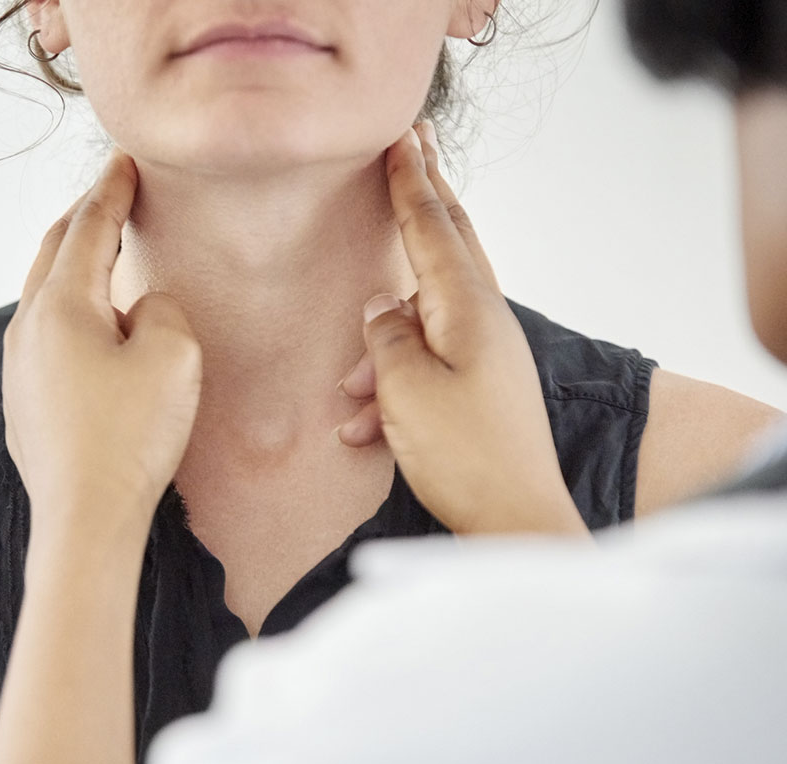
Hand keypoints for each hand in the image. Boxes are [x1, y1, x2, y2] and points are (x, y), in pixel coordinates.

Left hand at [2, 147, 202, 539]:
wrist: (85, 520)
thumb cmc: (129, 438)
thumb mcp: (172, 354)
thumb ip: (160, 309)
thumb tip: (138, 309)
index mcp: (59, 306)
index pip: (87, 228)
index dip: (110, 191)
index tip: (124, 162)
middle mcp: (27, 330)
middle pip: (53, 254)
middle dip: (83, 219)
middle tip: (111, 195)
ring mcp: (19, 370)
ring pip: (45, 297)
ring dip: (73, 267)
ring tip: (101, 256)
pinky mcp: (25, 405)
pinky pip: (46, 340)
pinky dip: (70, 314)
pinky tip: (91, 330)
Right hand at [336, 123, 586, 536]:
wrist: (515, 521)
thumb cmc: (464, 456)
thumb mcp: (405, 391)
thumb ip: (386, 338)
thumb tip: (381, 307)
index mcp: (468, 310)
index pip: (433, 228)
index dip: (411, 183)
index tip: (401, 139)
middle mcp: (484, 321)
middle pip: (449, 246)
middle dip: (426, 200)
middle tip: (415, 150)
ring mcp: (487, 353)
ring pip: (425, 318)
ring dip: (382, 345)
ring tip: (350, 393)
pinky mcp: (482, 386)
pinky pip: (427, 365)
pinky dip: (392, 387)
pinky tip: (361, 430)